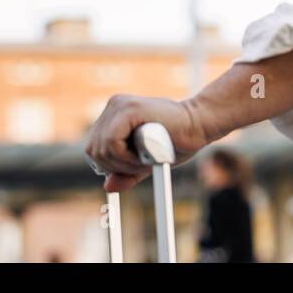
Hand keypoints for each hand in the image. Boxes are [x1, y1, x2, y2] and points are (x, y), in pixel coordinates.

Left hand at [84, 95, 209, 193]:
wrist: (198, 126)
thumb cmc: (175, 142)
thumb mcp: (145, 162)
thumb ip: (125, 173)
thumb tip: (107, 187)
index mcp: (114, 115)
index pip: (93, 147)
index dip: (108, 165)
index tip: (130, 167)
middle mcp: (113, 106)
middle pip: (93, 149)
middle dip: (114, 167)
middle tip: (139, 166)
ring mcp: (120, 105)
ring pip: (102, 148)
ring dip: (123, 163)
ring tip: (144, 160)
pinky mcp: (129, 109)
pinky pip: (112, 143)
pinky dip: (126, 157)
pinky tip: (144, 155)